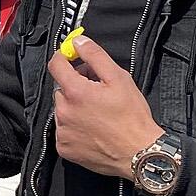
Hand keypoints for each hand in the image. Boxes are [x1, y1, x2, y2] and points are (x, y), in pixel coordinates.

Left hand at [49, 36, 162, 179]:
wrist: (139, 153)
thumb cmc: (132, 116)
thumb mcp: (119, 78)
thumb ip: (95, 56)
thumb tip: (79, 41)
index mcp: (75, 93)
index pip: (56, 65)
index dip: (64, 57)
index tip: (73, 57)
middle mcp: (63, 112)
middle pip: (61, 89)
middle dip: (76, 85)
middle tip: (97, 90)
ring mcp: (62, 132)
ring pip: (62, 110)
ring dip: (74, 107)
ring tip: (97, 112)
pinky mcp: (64, 148)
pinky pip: (63, 130)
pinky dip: (74, 126)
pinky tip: (92, 128)